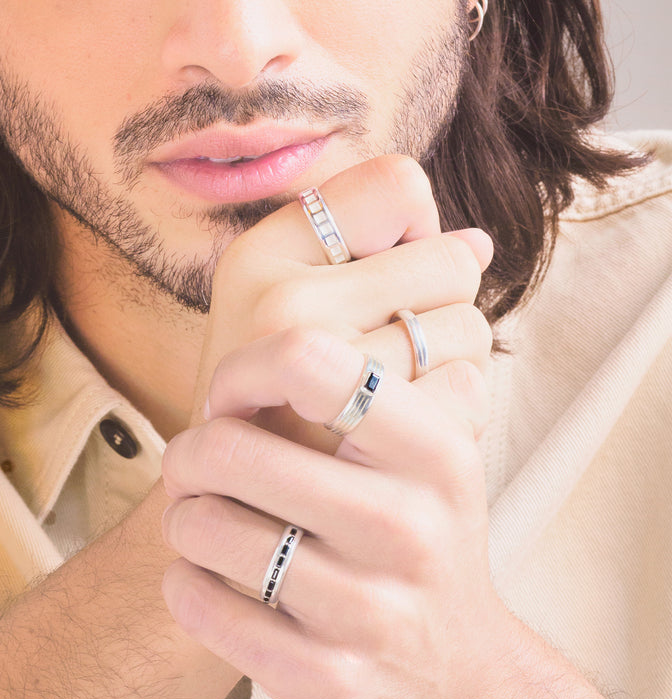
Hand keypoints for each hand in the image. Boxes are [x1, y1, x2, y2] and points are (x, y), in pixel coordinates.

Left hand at [160, 326, 507, 698]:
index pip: (309, 358)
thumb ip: (391, 372)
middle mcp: (408, 526)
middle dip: (190, 451)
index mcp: (436, 448)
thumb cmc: (420, 527)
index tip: (231, 395)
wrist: (455, 661)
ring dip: (183, 514)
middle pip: (230, 448)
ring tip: (204, 515)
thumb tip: (367, 266)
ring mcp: (368, 609)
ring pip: (202, 527)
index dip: (244, 367)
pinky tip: (209, 573)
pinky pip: (197, 602)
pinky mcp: (324, 677)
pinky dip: (184, 579)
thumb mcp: (430, 446)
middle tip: (196, 460)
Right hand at [191, 154, 493, 452]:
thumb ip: (370, 248)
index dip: (410, 233)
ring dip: (450, 359)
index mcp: (257, 256)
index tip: (377, 282)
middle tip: (386, 350)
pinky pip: (469, 388)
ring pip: (470, 328)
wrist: (232, 496)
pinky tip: (405, 424)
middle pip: (453, 262)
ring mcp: (320, 374)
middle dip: (439, 305)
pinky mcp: (362, 437)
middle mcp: (280, 303)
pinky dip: (456, 403)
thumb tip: (480, 243)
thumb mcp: (286, 303)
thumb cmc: (271, 393)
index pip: (399, 187)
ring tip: (391, 390)